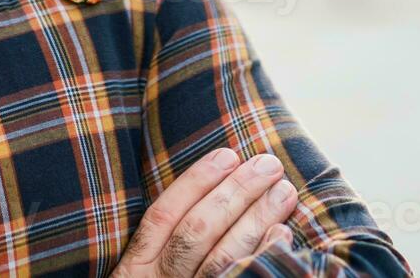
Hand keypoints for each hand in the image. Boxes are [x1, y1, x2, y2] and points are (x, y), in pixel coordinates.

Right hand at [113, 147, 299, 277]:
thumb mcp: (143, 276)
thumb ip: (164, 244)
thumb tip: (212, 193)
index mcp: (135, 269)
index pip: (163, 216)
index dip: (196, 181)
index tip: (227, 153)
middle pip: (198, 231)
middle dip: (236, 192)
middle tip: (268, 164)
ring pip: (222, 258)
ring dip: (257, 219)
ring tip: (283, 191)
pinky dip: (263, 258)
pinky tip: (282, 236)